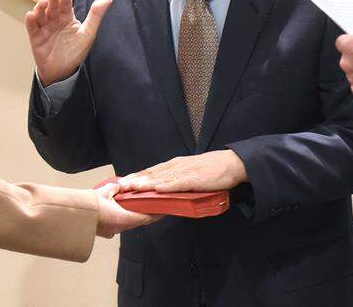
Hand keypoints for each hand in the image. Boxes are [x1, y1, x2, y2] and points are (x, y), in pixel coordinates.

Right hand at [26, 0, 111, 85]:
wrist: (64, 72)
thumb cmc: (76, 51)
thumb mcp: (88, 33)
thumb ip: (96, 15)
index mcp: (67, 17)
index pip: (66, 3)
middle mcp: (54, 20)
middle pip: (53, 6)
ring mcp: (44, 28)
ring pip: (41, 14)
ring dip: (40, 7)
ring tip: (43, 2)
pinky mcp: (35, 38)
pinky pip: (32, 28)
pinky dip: (31, 21)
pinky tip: (31, 15)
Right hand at [94, 182, 160, 237]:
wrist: (72, 216)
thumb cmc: (89, 205)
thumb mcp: (105, 191)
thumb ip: (117, 187)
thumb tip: (123, 185)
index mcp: (123, 219)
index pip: (146, 218)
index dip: (156, 214)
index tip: (165, 210)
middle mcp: (120, 228)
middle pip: (139, 221)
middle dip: (147, 215)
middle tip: (156, 208)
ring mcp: (112, 231)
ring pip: (130, 224)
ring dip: (136, 217)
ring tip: (142, 208)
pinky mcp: (106, 231)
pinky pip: (120, 226)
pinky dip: (125, 219)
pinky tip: (124, 213)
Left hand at [118, 150, 247, 192]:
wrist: (232, 164)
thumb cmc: (213, 169)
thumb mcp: (191, 171)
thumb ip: (178, 178)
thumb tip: (164, 187)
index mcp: (176, 165)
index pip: (152, 170)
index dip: (137, 175)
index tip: (123, 180)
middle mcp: (178, 166)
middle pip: (153, 173)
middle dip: (136, 180)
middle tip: (120, 185)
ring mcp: (186, 172)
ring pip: (162, 178)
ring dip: (146, 183)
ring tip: (133, 188)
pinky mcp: (196, 180)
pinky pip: (179, 184)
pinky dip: (167, 186)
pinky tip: (157, 189)